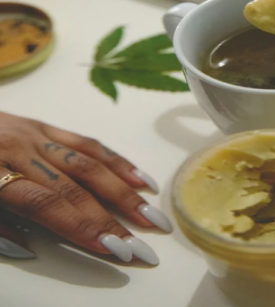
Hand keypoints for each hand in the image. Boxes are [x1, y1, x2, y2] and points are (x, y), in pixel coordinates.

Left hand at [0, 112, 169, 264]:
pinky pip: (87, 142)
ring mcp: (35, 134)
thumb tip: (30, 249)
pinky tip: (140, 179)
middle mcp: (20, 149)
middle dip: (113, 219)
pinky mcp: (44, 125)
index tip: (114, 250)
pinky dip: (116, 161)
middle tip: (144, 246)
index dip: (82, 227)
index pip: (47, 205)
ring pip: (89, 164)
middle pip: (75, 188)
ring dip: (125, 192)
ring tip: (154, 216)